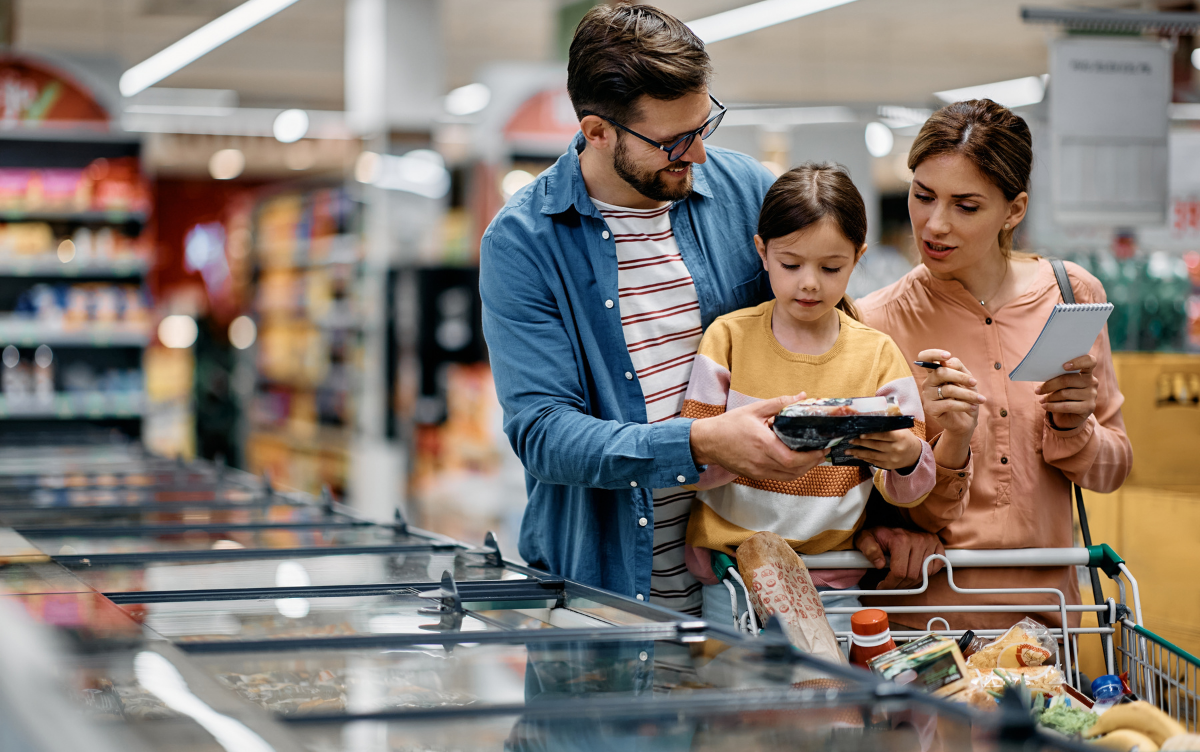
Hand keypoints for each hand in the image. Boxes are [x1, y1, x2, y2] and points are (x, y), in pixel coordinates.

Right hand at [690, 393, 828, 481]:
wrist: (708, 441)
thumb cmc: (729, 425)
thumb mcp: (754, 409)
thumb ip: (779, 403)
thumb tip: (801, 396)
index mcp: (763, 444)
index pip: (794, 459)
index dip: (812, 457)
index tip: (822, 448)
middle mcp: (762, 462)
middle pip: (795, 471)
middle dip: (812, 463)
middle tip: (822, 452)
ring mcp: (758, 471)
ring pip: (789, 477)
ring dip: (803, 469)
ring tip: (812, 457)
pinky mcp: (755, 475)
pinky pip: (779, 477)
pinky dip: (791, 472)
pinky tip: (795, 461)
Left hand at [846, 428, 921, 469]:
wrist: (915, 454)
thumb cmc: (905, 437)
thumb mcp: (901, 429)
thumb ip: (888, 425)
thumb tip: (871, 418)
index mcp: (899, 437)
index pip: (883, 435)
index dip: (871, 435)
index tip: (860, 434)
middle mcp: (896, 448)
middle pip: (875, 445)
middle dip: (860, 443)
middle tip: (849, 441)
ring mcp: (892, 458)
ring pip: (873, 455)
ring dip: (859, 453)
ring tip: (848, 451)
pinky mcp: (889, 465)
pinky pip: (874, 462)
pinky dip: (865, 458)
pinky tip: (857, 455)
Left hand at [854, 526, 945, 589]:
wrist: (892, 528)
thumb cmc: (879, 535)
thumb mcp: (865, 538)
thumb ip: (868, 549)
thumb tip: (879, 564)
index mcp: (901, 540)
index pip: (899, 572)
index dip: (890, 584)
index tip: (883, 587)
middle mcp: (918, 540)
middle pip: (912, 576)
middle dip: (899, 585)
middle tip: (891, 585)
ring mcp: (930, 543)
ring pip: (924, 575)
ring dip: (912, 582)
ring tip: (901, 578)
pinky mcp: (938, 546)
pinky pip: (935, 568)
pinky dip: (926, 574)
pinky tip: (915, 571)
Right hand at [918, 348, 983, 441]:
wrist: (966, 419)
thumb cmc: (965, 397)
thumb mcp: (966, 379)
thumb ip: (958, 367)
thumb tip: (948, 362)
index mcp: (934, 373)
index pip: (925, 358)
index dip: (933, 354)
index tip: (948, 355)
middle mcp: (928, 382)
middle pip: (940, 373)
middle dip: (960, 377)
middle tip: (974, 382)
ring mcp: (927, 396)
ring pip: (948, 390)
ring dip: (968, 394)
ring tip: (980, 399)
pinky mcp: (931, 409)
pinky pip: (948, 404)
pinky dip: (964, 405)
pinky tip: (973, 407)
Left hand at [1035, 353, 1097, 430]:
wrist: (1070, 416)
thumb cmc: (1063, 395)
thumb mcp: (1061, 384)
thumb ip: (1058, 377)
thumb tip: (1042, 373)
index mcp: (1087, 371)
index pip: (1089, 361)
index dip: (1078, 361)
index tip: (1063, 366)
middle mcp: (1092, 382)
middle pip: (1067, 379)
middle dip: (1049, 385)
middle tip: (1037, 391)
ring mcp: (1092, 395)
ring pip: (1065, 393)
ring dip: (1050, 397)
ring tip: (1042, 400)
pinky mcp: (1088, 408)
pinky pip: (1066, 406)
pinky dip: (1052, 406)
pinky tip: (1044, 406)